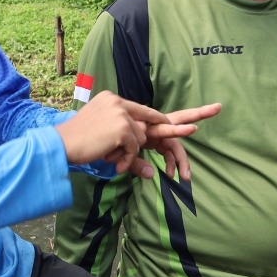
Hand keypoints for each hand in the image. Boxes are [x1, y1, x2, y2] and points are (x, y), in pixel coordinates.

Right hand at [59, 91, 220, 178]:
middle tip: (217, 109)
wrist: (60, 144)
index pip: (145, 111)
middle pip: (157, 115)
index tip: (191, 121)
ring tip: (108, 158)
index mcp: (113, 102)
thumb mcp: (108, 148)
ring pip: (141, 140)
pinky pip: (134, 149)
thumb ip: (130, 157)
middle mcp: (119, 103)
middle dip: (191, 115)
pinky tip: (111, 161)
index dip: (163, 119)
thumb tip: (150, 174)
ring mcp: (122, 114)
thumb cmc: (78, 146)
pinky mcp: (123, 127)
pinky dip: (126, 159)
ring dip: (128, 155)